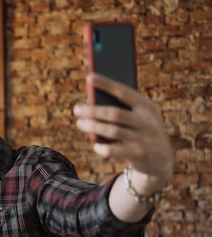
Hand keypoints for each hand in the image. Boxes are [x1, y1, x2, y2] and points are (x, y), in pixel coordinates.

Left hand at [74, 73, 173, 187]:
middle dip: (93, 111)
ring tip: (79, 123)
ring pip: (112, 131)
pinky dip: (102, 147)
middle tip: (76, 109)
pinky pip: (114, 150)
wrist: (161, 159)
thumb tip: (92, 103)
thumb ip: (122, 109)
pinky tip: (95, 145)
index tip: (89, 77)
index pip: (124, 92)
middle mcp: (147, 122)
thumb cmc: (141, 131)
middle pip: (115, 113)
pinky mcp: (138, 155)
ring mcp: (143, 139)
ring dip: (93, 126)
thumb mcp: (139, 118)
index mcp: (148, 107)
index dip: (106, 84)